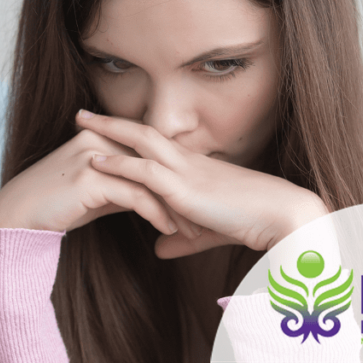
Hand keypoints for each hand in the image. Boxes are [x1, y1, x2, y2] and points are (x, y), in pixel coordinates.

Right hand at [0, 127, 202, 237]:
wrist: (18, 215)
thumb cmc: (55, 205)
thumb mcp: (93, 190)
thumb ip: (119, 184)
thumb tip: (147, 197)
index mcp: (99, 136)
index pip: (146, 155)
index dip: (171, 179)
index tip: (192, 203)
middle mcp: (98, 140)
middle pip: (152, 164)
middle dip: (179, 193)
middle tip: (202, 215)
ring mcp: (94, 156)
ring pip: (148, 179)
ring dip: (174, 206)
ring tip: (190, 228)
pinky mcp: (90, 177)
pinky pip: (135, 195)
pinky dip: (156, 213)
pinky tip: (167, 229)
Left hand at [76, 110, 327, 257]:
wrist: (283, 217)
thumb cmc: (252, 223)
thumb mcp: (208, 231)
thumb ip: (181, 238)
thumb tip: (159, 249)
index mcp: (195, 167)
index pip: (156, 144)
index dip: (130, 135)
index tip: (106, 127)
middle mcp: (189, 161)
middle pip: (143, 131)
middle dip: (111, 122)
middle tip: (82, 113)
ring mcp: (187, 171)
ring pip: (140, 141)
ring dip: (108, 131)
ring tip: (79, 124)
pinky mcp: (185, 188)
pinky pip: (144, 170)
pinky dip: (118, 164)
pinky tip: (95, 163)